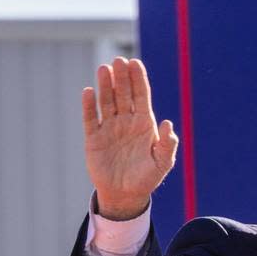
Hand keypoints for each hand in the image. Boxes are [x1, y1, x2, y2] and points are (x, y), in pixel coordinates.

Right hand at [82, 57, 178, 219]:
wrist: (125, 195)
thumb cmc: (146, 178)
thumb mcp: (162, 164)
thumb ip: (167, 145)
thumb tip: (168, 124)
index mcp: (144, 125)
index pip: (141, 96)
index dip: (138, 79)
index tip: (135, 63)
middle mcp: (126, 122)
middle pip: (123, 94)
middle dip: (121, 77)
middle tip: (118, 60)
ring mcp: (109, 128)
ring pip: (107, 102)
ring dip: (105, 85)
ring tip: (104, 69)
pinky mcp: (94, 138)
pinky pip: (91, 119)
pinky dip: (89, 106)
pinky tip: (88, 92)